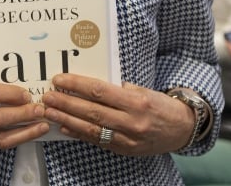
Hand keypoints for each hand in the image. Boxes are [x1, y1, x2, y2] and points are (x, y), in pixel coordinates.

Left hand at [41, 74, 193, 154]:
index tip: (60, 79)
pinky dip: (79, 134)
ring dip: (68, 120)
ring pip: (92, 129)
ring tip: (50, 112)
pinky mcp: (125, 150)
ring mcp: (128, 139)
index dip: (77, 85)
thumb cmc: (161, 104)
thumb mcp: (144, 90)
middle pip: (92, 111)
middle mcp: (132, 122)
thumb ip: (120, 89)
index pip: (100, 91)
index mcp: (137, 102)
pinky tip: (65, 128)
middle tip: (48, 97)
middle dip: (66, 103)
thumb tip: (93, 86)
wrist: (182, 129)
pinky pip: (99, 141)